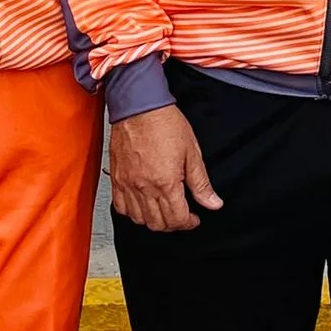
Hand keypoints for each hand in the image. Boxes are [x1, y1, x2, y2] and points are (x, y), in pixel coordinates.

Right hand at [109, 105, 221, 230]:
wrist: (139, 105)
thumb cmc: (164, 122)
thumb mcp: (192, 152)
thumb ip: (201, 183)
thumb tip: (213, 203)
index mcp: (165, 182)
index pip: (178, 218)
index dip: (190, 223)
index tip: (194, 218)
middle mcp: (144, 186)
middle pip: (158, 224)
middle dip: (174, 224)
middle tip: (182, 215)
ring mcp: (127, 184)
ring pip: (139, 219)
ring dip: (154, 221)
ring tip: (164, 210)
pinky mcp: (117, 178)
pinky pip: (121, 207)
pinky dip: (132, 212)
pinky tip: (142, 205)